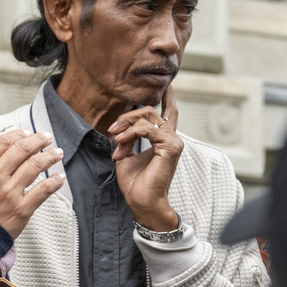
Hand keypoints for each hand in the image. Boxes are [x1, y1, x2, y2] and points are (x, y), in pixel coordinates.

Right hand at [0, 129, 65, 237]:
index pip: (2, 143)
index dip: (17, 135)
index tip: (26, 132)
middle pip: (22, 150)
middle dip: (38, 140)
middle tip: (47, 137)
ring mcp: (10, 192)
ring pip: (35, 166)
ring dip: (49, 156)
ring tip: (57, 152)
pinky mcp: (21, 209)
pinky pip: (42, 191)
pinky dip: (53, 182)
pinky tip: (60, 177)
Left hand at [109, 86, 183, 231]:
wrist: (142, 202)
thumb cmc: (136, 184)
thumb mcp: (126, 156)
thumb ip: (126, 140)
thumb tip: (120, 132)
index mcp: (164, 139)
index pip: (169, 112)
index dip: (168, 97)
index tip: (167, 85)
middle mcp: (171, 138)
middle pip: (149, 111)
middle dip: (127, 117)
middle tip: (113, 131)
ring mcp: (173, 142)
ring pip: (147, 117)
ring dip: (126, 126)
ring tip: (116, 140)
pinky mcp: (170, 147)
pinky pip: (148, 129)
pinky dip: (132, 133)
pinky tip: (122, 142)